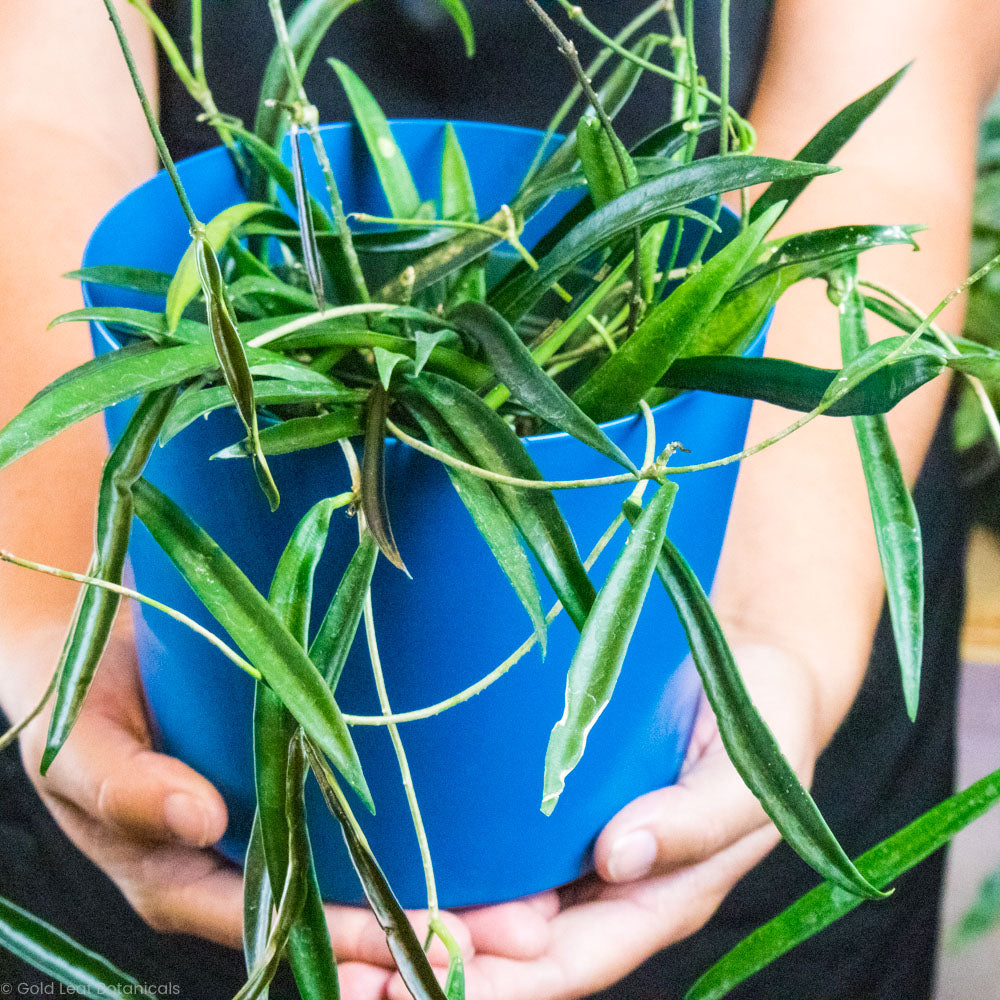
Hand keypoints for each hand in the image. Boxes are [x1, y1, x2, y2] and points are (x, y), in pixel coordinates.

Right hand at [12, 626, 503, 997]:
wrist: (110, 647)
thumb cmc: (84, 708)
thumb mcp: (80, 750)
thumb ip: (123, 787)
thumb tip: (196, 816)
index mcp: (187, 878)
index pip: (283, 923)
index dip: (354, 939)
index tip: (430, 948)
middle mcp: (248, 860)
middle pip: (346, 912)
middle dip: (430, 931)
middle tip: (522, 933)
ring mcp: (285, 818)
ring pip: (371, 871)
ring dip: (449, 890)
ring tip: (534, 901)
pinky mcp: (309, 771)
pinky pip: (371, 812)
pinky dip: (429, 828)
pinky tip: (494, 832)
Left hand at [382, 643, 820, 999]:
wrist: (751, 666)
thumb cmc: (762, 720)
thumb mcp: (747, 774)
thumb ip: (698, 822)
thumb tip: (619, 858)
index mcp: (650, 898)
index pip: (558, 966)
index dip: (487, 981)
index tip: (409, 977)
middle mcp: (598, 887)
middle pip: (505, 953)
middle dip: (428, 965)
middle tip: (346, 962)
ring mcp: (567, 849)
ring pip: (484, 909)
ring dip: (412, 925)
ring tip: (337, 926)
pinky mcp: (546, 805)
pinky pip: (484, 850)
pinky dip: (430, 864)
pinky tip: (373, 856)